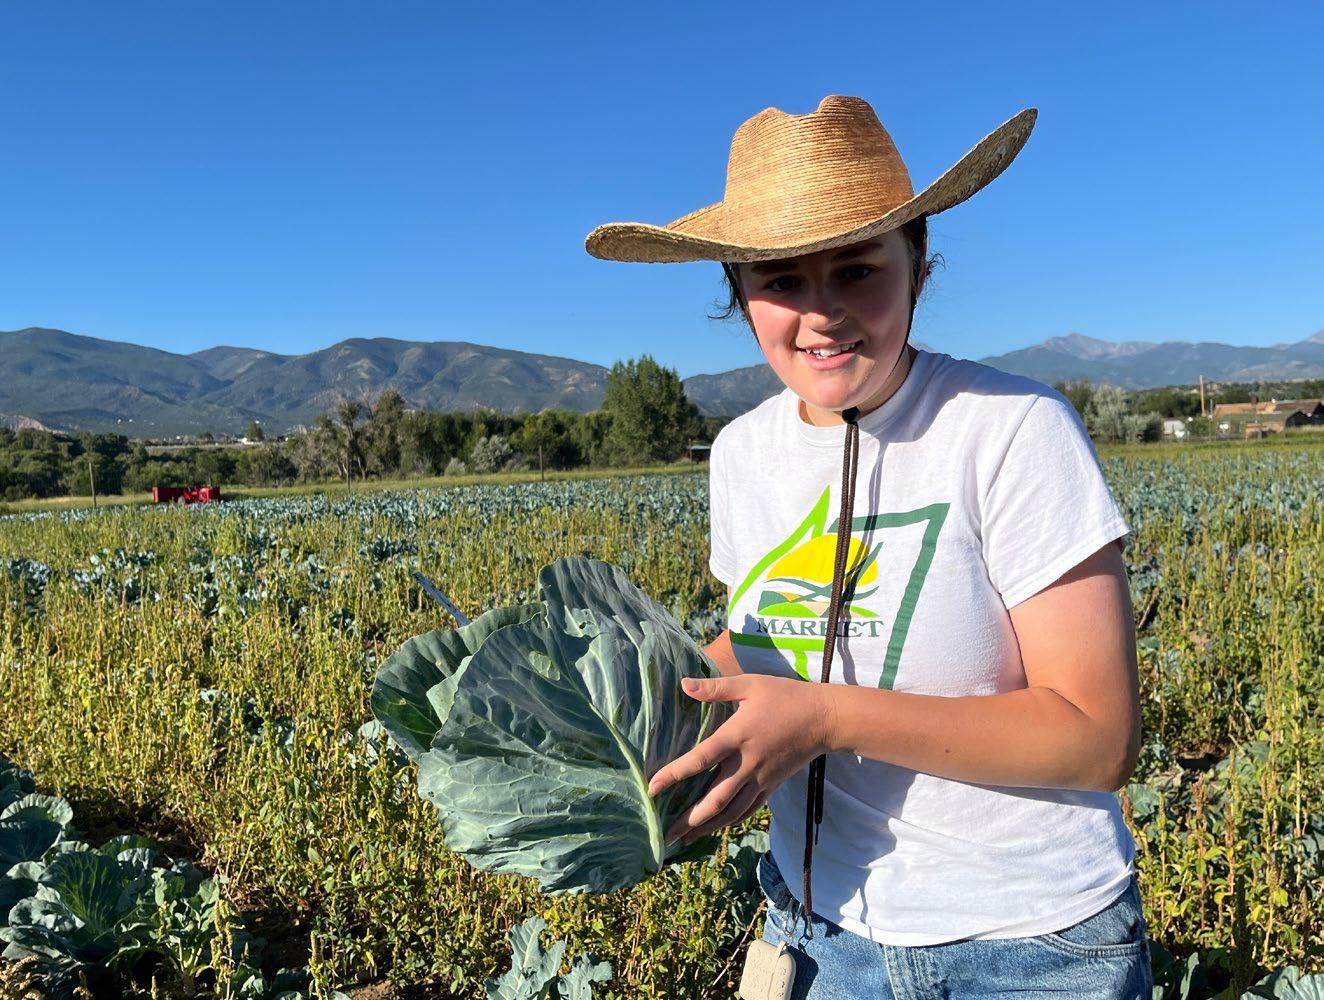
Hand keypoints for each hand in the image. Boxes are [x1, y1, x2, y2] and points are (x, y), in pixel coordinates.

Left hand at [647, 673, 832, 847]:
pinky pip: (748, 810)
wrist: (824, 718)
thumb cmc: (784, 696)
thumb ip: (716, 687)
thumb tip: (683, 684)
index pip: (700, 759)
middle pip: (714, 799)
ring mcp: (760, 779)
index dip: (675, 774)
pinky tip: (716, 827)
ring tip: (685, 840)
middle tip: (665, 835)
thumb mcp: (750, 684)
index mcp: (737, 736)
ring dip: (706, 827)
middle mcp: (747, 764)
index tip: (652, 788)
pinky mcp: (771, 786)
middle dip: (688, 819)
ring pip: (731, 811)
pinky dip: (730, 821)